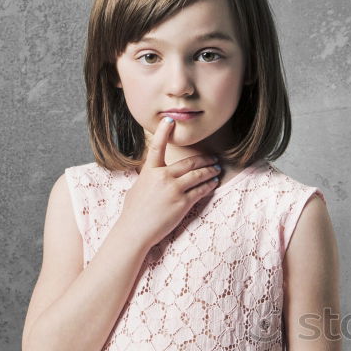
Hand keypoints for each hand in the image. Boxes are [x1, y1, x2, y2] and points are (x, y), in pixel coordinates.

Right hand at [118, 116, 221, 249]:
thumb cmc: (134, 211)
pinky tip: (213, 183)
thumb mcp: (138, 188)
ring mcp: (173, 189)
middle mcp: (163, 177)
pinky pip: (200, 191)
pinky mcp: (182, 203)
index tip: (170, 120)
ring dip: (210, 171)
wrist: (135, 230)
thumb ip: (149, 178)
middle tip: (213, 159)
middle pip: (188, 163)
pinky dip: (209, 185)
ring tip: (217, 169)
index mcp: (150, 171)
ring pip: (198, 175)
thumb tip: (154, 174)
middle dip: (203, 160)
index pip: (157, 147)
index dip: (163, 132)